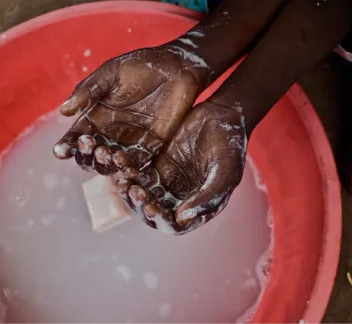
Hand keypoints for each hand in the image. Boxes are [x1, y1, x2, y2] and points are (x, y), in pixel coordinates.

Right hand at [52, 46, 208, 174]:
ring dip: (108, 165)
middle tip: (90, 149)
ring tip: (108, 159)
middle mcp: (110, 133)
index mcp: (95, 117)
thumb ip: (89, 91)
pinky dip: (133, 171)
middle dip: (87, 156)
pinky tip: (129, 173)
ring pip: (114, 163)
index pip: (77, 136)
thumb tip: (63, 111)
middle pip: (93, 155)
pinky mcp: (152, 147)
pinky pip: (139, 164)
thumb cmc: (140, 65)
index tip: (60, 151)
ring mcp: (131, 142)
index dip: (67, 145)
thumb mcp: (111, 73)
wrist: (177, 66)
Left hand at [115, 100, 246, 234]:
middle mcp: (178, 198)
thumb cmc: (231, 146)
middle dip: (139, 204)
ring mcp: (164, 181)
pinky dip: (128, 168)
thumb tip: (182, 218)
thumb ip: (207, 197)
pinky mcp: (154, 163)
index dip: (160, 220)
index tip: (150, 208)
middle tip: (131, 190)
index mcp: (196, 208)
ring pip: (141, 192)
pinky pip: (137, 170)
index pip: (173, 224)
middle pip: (152, 210)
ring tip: (123, 178)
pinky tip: (120, 160)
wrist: (224, 114)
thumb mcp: (225, 172)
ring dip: (130, 189)